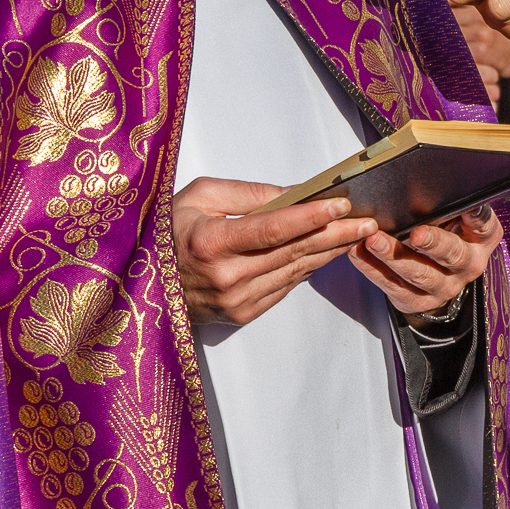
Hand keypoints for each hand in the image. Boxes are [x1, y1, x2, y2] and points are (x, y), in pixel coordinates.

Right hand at [173, 177, 377, 325]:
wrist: (142, 285)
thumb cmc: (169, 232)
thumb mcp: (199, 196)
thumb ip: (248, 194)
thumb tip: (294, 193)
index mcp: (211, 243)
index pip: (272, 229)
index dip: (310, 217)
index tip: (340, 205)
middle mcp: (226, 277)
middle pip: (293, 251)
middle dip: (335, 234)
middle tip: (367, 220)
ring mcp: (236, 301)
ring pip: (295, 271)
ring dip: (329, 251)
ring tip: (357, 233)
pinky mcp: (243, 314)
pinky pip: (286, 286)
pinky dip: (308, 267)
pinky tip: (327, 252)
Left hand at [350, 205, 503, 316]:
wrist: (440, 275)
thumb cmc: (447, 234)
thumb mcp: (458, 218)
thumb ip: (452, 204)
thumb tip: (436, 180)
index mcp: (481, 239)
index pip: (484, 226)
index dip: (477, 217)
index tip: (466, 207)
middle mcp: (467, 265)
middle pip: (452, 255)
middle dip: (433, 243)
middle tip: (415, 233)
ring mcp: (443, 287)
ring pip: (419, 274)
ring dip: (393, 256)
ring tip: (373, 240)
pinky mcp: (417, 300)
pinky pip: (393, 285)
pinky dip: (373, 269)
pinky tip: (359, 253)